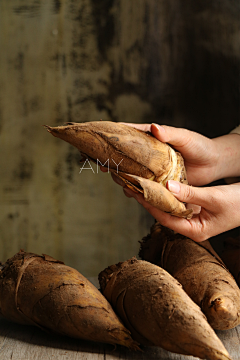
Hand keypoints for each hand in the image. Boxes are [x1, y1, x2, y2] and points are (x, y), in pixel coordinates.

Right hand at [101, 123, 239, 185]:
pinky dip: (136, 188)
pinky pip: (145, 185)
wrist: (213, 164)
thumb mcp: (185, 137)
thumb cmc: (200, 146)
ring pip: (133, 171)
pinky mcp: (160, 181)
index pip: (130, 134)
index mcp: (153, 138)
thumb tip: (154, 127)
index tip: (101, 141)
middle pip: (126, 155)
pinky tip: (130, 192)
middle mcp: (150, 153)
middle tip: (102, 166)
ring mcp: (154, 168)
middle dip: (113, 160)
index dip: (114, 137)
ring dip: (122, 176)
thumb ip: (170, 133)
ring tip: (115, 180)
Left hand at [123, 181, 239, 241]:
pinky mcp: (195, 211)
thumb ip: (190, 193)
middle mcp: (191, 227)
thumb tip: (167, 186)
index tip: (139, 193)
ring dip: (157, 197)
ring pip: (169, 208)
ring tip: (141, 185)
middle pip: (165, 214)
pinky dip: (168, 194)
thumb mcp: (214, 197)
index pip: (166, 218)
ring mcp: (193, 219)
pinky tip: (158, 185)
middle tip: (133, 187)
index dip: (151, 206)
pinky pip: (177, 203)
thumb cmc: (238, 203)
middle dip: (149, 201)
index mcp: (195, 231)